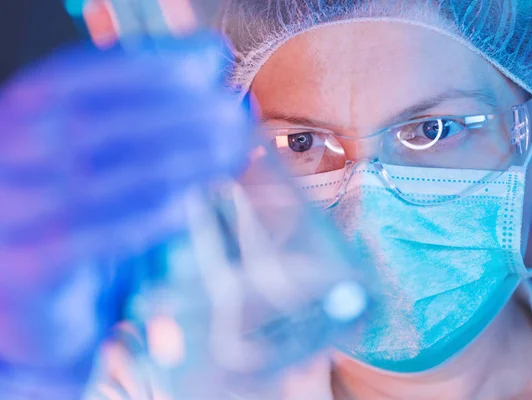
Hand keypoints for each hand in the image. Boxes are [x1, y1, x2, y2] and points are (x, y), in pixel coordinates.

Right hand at [0, 35, 250, 371]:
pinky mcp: (30, 271)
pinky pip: (90, 238)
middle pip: (91, 124)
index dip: (149, 63)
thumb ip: (145, 106)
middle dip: (174, 112)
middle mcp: (4, 160)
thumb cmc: (81, 211)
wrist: (37, 297)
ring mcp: (10, 216)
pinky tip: (187, 204)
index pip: (78, 75)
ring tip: (228, 148)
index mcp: (19, 118)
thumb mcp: (108, 150)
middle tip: (232, 112)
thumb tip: (207, 58)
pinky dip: (145, 218)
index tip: (209, 59)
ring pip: (96, 181)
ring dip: (174, 161)